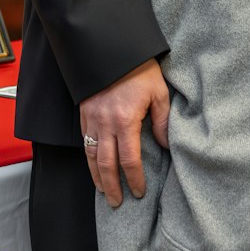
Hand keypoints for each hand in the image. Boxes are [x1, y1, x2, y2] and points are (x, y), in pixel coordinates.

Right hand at [79, 58, 169, 204]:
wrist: (112, 48)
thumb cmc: (139, 69)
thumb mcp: (159, 93)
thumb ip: (163, 122)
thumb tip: (165, 145)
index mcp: (125, 121)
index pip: (129, 160)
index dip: (134, 178)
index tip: (139, 191)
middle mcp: (105, 123)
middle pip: (106, 163)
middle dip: (112, 186)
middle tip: (117, 202)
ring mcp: (91, 118)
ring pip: (91, 155)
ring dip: (96, 176)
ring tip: (103, 191)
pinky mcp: (84, 112)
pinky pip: (84, 140)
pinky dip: (88, 157)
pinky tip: (94, 165)